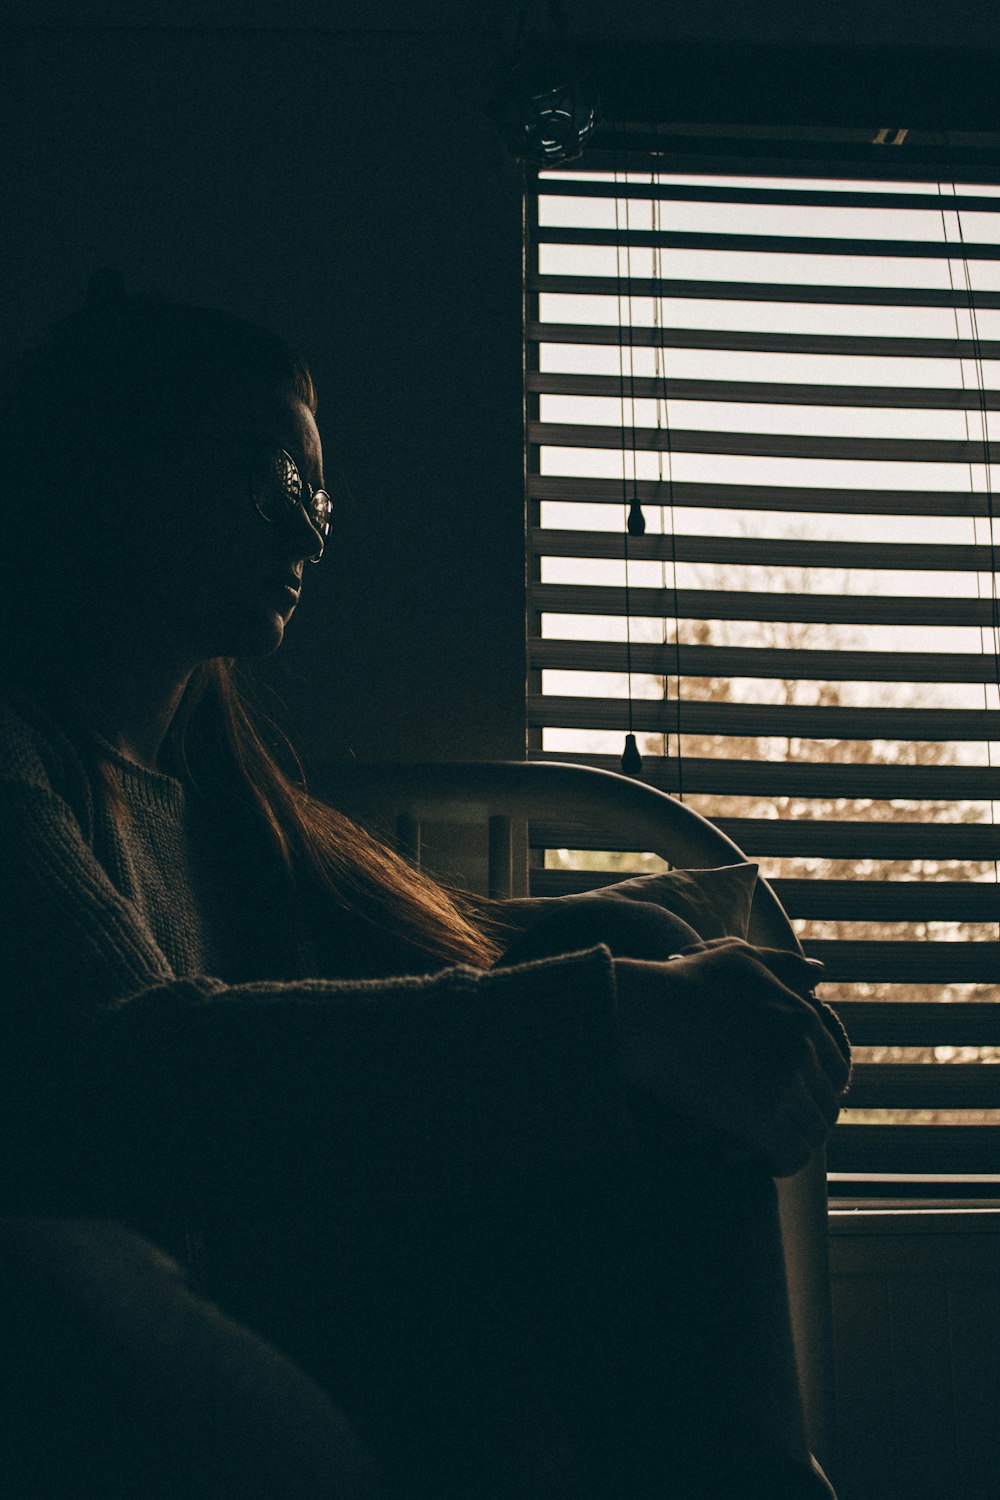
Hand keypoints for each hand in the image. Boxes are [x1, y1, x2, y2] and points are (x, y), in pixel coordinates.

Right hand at [614, 939, 849, 1177]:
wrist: (645, 1012)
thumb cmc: (683, 982)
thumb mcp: (739, 957)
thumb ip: (782, 965)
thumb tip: (819, 973)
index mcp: (803, 1016)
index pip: (836, 1072)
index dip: (812, 1092)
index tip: (783, 1103)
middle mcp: (803, 1050)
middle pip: (825, 1107)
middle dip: (797, 1122)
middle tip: (761, 1128)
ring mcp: (784, 1083)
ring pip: (810, 1136)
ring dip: (782, 1144)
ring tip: (742, 1141)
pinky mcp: (761, 1115)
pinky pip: (790, 1156)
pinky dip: (771, 1161)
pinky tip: (734, 1150)